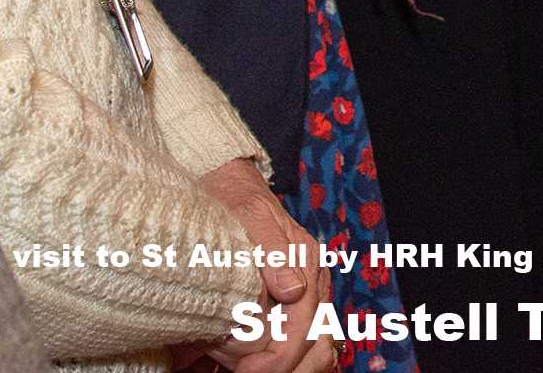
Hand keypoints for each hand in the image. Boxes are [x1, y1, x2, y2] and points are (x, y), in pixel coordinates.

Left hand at [192, 160, 334, 372]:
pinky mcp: (285, 304)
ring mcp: (301, 295)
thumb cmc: (235, 201)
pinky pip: (291, 343)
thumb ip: (274, 253)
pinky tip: (230, 358)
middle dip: (281, 367)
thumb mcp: (251, 218)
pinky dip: (268, 358)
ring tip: (236, 365)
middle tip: (239, 370)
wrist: (225, 188)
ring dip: (278, 365)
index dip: (277, 358)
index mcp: (307, 264)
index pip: (304, 328)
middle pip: (316, 347)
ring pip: (310, 351)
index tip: (245, 370)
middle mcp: (310, 283)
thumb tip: (294, 291)